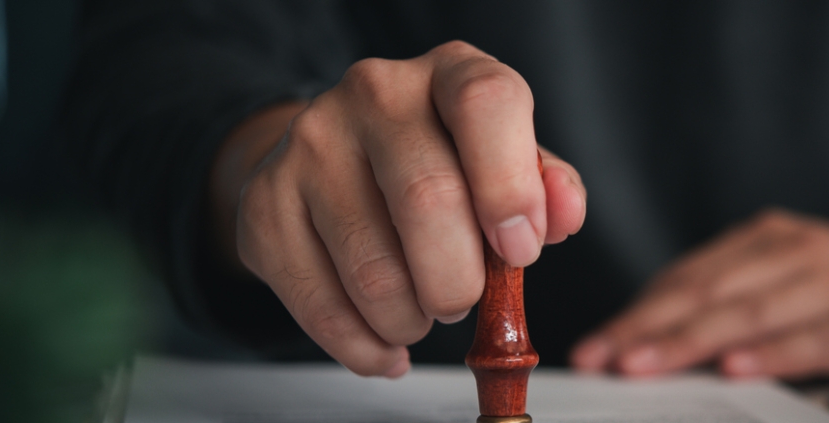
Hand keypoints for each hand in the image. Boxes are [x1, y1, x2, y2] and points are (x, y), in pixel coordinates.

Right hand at [210, 41, 585, 377]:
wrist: (335, 159)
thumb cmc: (441, 163)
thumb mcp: (504, 162)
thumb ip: (544, 190)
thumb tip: (562, 218)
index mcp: (449, 73)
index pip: (486, 103)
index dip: (510, 187)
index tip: (520, 250)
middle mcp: (375, 94)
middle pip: (428, 199)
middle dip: (460, 280)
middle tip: (462, 300)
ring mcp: (310, 145)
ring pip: (374, 269)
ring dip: (412, 320)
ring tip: (421, 315)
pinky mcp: (266, 205)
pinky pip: (321, 306)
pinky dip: (365, 346)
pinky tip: (384, 343)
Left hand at [570, 209, 828, 379]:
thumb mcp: (790, 281)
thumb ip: (732, 303)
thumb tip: (654, 343)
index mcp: (765, 241)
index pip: (686, 278)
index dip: (635, 313)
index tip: (594, 346)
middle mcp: (793, 251)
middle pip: (707, 292)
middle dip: (647, 328)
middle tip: (603, 358)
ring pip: (750, 312)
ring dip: (692, 340)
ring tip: (645, 365)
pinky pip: (814, 338)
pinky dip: (772, 354)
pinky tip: (737, 368)